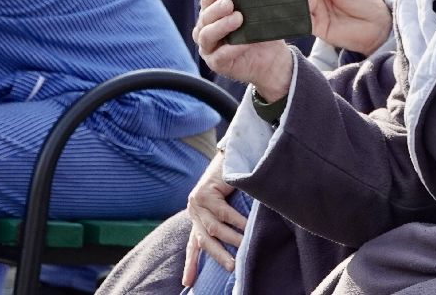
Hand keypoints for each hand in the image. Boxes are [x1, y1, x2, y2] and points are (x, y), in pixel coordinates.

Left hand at [180, 151, 246, 282]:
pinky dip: (237, 222)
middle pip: (204, 240)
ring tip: (245, 248)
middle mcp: (194, 210)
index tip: (187, 283)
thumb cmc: (233, 181)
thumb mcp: (227, 205)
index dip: (191, 263)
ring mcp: (197, 202)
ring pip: (214, 228)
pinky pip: (223, 212)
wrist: (232, 153)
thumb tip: (241, 243)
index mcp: (198, 216)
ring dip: (232, 239)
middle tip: (232, 268)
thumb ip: (226, 222)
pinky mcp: (205, 193)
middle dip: (218, 256)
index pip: (193, 243)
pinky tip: (248, 228)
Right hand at [192, 0, 293, 101]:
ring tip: (238, 19)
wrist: (272, 58)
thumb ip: (248, 2)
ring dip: (222, 26)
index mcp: (212, 14)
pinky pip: (220, 55)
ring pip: (206, 35)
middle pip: (205, 17)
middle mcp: (206, 29)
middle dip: (216, 9)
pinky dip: (231, 48)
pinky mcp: (216, 63)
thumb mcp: (255, 14)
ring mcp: (208, 48)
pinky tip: (244, 44)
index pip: (205, 1)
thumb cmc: (261, 31)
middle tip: (230, 4)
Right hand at [305, 0, 391, 55]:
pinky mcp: (317, 29)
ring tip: (310, 0)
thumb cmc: (365, 3)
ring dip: (301, 3)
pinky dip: (300, 18)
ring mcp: (316, 15)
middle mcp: (317, 1)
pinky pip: (304, 23)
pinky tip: (303, 12)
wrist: (377, 25)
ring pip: (300, 8)